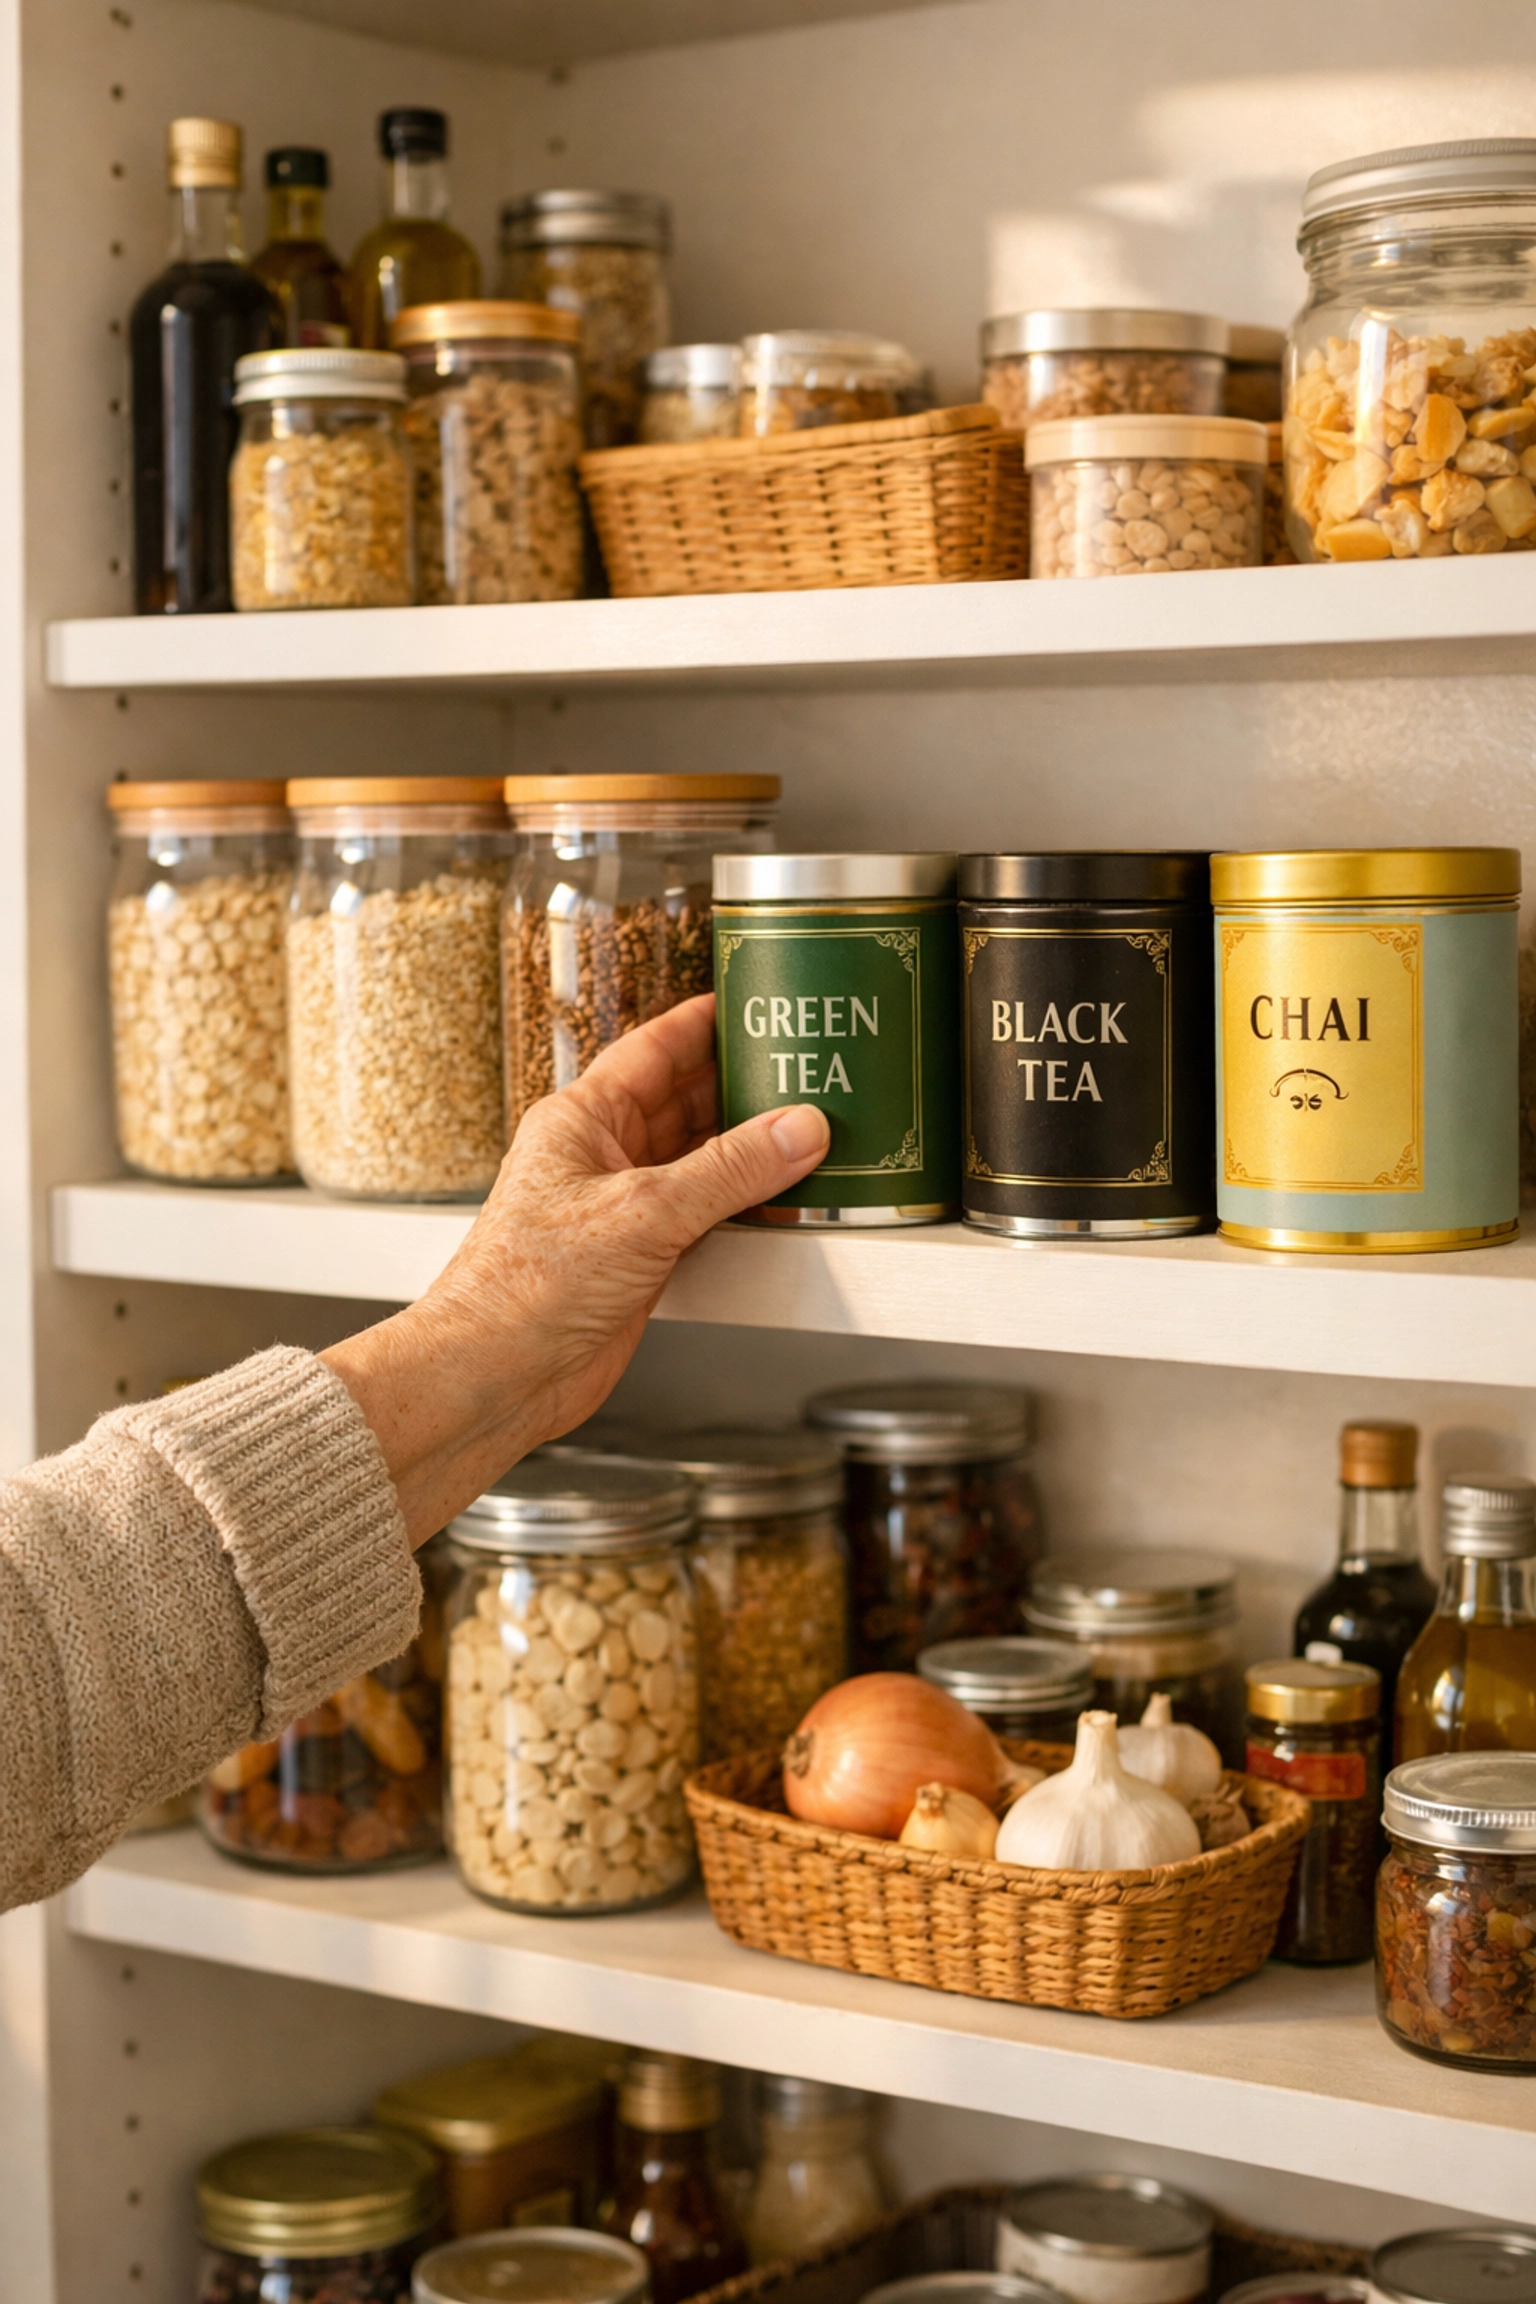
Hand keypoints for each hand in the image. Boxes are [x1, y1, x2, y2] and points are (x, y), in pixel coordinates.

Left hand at [322, 995, 828, 1544]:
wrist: (496, 1375)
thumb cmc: (525, 1288)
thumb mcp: (642, 1212)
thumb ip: (728, 1170)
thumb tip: (798, 1127)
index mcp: (582, 1119)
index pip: (655, 1049)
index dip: (706, 1021)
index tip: (756, 1000)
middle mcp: (602, 1156)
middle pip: (687, 1102)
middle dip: (744, 1085)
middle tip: (807, 1066)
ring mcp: (623, 1207)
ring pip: (701, 1159)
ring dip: (751, 1149)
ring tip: (814, 1126)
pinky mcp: (642, 1257)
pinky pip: (706, 1212)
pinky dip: (745, 1203)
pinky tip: (785, 1197)